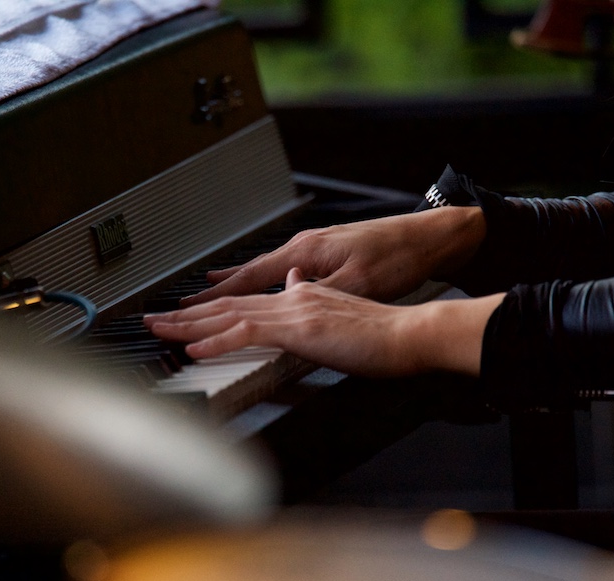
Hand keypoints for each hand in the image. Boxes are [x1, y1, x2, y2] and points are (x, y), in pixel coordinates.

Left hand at [146, 268, 504, 377]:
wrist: (411, 332)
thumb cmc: (384, 333)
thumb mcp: (343, 312)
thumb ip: (315, 300)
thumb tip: (296, 286)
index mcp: (301, 297)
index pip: (246, 303)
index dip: (212, 311)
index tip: (186, 317)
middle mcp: (291, 298)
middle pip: (228, 306)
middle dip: (187, 315)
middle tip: (153, 321)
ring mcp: (294, 311)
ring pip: (229, 315)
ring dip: (189, 324)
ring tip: (159, 330)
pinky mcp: (300, 329)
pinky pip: (248, 333)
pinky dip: (217, 340)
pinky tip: (193, 347)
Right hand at [181, 205, 484, 306]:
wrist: (430, 237)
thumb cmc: (398, 256)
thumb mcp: (357, 284)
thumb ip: (317, 295)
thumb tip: (284, 302)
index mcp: (304, 254)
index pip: (248, 280)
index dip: (216, 299)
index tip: (189, 310)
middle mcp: (303, 247)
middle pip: (247, 275)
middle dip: (213, 293)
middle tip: (183, 306)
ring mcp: (313, 248)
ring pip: (262, 271)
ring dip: (234, 286)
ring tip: (209, 292)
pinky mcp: (327, 253)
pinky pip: (280, 269)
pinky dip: (260, 280)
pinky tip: (263, 283)